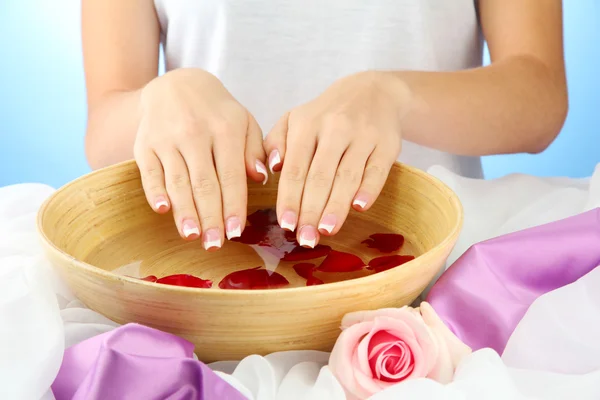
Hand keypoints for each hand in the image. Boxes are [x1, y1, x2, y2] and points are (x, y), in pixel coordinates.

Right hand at [135, 68, 267, 249]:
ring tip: (193, 236)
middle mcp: (195, 133)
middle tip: (215, 245)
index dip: (233, 206)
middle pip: (204, 183)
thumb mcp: (243, 122)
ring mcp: (167, 139)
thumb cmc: (217, 113)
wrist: (177, 85)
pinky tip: (162, 210)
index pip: (231, 175)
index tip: (236, 232)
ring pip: (178, 181)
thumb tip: (259, 177)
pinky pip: (150, 172)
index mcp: (225, 129)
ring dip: (185, 211)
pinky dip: (155, 191)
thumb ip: (254, 150)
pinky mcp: (145, 145)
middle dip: (210, 217)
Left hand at [264, 71, 406, 246]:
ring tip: (326, 230)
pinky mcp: (387, 144)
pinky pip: (377, 170)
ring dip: (336, 206)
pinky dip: (369, 189)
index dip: (290, 198)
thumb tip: (272, 168)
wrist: (372, 91)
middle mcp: (334, 128)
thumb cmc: (325, 115)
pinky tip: (359, 207)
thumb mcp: (295, 119)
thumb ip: (276, 142)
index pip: (296, 168)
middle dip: (311, 210)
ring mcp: (362, 136)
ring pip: (347, 175)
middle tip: (305, 238)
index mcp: (307, 124)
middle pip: (320, 176)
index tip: (286, 224)